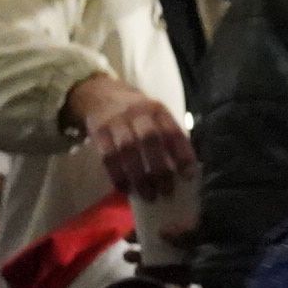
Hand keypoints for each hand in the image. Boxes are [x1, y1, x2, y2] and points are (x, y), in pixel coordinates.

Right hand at [66, 74, 195, 196]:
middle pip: (150, 139)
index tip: (188, 176)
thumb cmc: (134, 112)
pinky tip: (125, 189)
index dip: (182, 154)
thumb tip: (183, 170)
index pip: (172, 131)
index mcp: (157, 110)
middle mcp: (138, 112)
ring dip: (139, 176)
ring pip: (128, 149)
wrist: (99, 92)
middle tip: (166, 192)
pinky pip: (108, 156)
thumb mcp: (153, 115)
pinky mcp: (99, 131)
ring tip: (149, 196)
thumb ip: (166, 136)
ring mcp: (116, 120)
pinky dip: (118, 175)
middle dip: (160, 168)